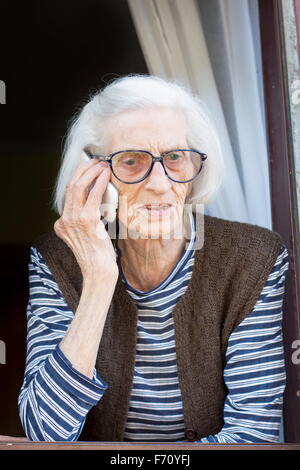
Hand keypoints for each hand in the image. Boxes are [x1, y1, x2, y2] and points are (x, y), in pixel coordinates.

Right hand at [54, 159, 118, 279]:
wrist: (98, 271)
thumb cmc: (98, 256)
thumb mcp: (88, 236)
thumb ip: (89, 221)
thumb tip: (101, 203)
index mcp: (62, 224)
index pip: (69, 196)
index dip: (79, 178)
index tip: (88, 170)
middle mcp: (64, 220)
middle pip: (70, 186)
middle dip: (83, 170)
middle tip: (95, 162)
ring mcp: (74, 219)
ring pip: (78, 186)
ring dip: (91, 172)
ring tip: (101, 164)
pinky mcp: (86, 220)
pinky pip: (93, 194)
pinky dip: (100, 181)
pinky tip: (106, 174)